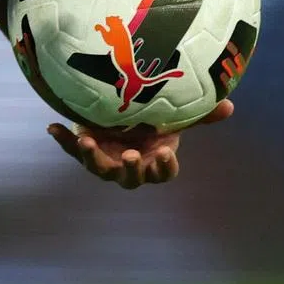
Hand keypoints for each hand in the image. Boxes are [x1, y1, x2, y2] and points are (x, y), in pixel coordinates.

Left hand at [47, 100, 232, 188]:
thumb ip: (200, 113)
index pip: (164, 172)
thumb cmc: (153, 118)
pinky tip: (52, 128)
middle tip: (130, 157)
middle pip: (131, 178)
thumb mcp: (174, 114)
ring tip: (86, 142)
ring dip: (91, 157)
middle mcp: (131, 166)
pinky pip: (72, 148)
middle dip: (131, 169)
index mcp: (155, 159)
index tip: (164, 153)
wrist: (124, 114)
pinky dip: (63, 140)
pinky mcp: (87, 149)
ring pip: (99, 168)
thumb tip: (230, 105)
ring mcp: (107, 160)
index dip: (164, 167)